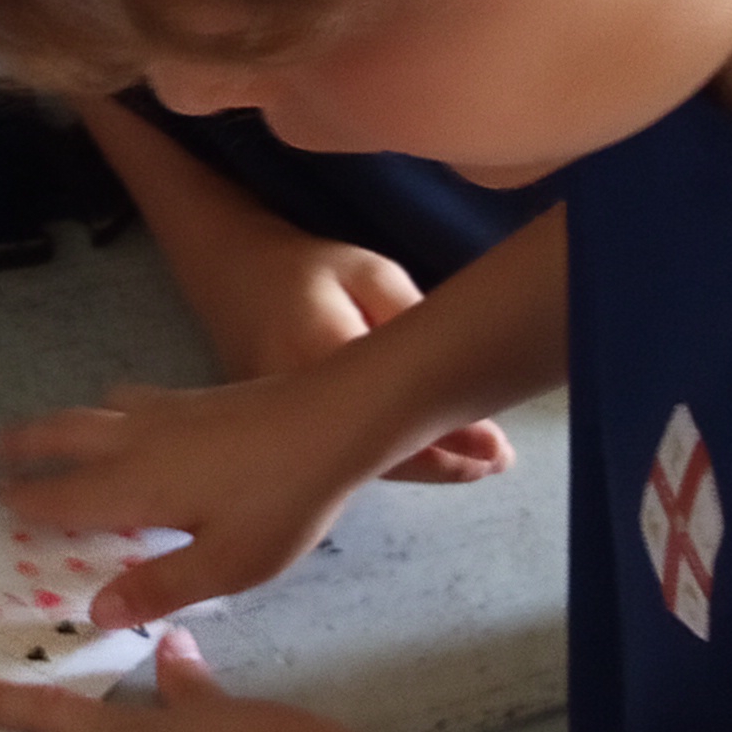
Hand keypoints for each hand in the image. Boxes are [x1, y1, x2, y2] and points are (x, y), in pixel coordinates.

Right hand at [0, 370, 393, 629]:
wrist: (335, 418)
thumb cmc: (280, 501)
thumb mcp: (226, 563)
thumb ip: (159, 587)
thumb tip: (96, 612)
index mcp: (135, 488)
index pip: (64, 497)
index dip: (27, 502)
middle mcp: (139, 442)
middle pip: (67, 436)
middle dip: (28, 444)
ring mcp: (170, 412)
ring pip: (99, 412)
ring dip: (66, 422)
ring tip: (54, 430)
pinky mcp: (200, 397)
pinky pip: (135, 400)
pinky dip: (111, 408)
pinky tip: (132, 413)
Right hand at [75, 93, 509, 485]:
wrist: (231, 271)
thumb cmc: (309, 266)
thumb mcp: (373, 275)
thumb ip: (412, 325)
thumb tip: (459, 384)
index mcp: (318, 356)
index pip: (392, 418)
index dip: (450, 445)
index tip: (500, 451)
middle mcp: (292, 404)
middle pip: (378, 456)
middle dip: (444, 464)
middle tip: (498, 461)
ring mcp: (278, 425)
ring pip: (358, 463)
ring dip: (419, 465)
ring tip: (476, 463)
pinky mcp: (276, 432)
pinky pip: (338, 454)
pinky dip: (385, 456)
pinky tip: (426, 451)